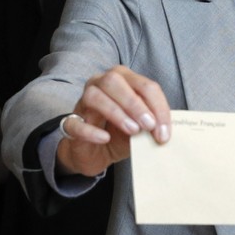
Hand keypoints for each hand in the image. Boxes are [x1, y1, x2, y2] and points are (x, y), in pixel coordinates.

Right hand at [56, 65, 170, 176]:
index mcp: (124, 81)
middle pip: (114, 80)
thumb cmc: (120, 134)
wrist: (95, 154)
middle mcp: (100, 84)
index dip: (158, 107)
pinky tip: (104, 138)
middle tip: (149, 126)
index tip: (164, 132)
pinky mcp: (70, 123)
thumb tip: (164, 130)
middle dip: (135, 103)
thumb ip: (151, 125)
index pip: (144, 85)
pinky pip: (75, 122)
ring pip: (94, 96)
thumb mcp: (141, 129)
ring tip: (132, 131)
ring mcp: (82, 102)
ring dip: (116, 112)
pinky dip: (91, 130)